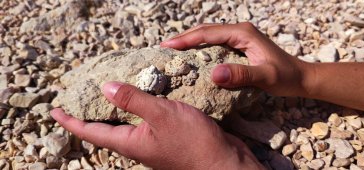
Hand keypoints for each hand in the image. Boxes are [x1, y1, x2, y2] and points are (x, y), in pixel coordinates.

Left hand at [51, 82, 263, 168]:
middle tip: (80, 96)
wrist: (223, 162)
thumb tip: (106, 88)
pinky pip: (146, 119)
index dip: (71, 121)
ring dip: (115, 108)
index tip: (55, 111)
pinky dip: (139, 106)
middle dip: (90, 113)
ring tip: (109, 91)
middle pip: (106, 128)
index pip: (91, 132)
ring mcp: (153, 140)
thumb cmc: (193, 143)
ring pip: (126, 122)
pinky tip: (146, 94)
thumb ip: (134, 101)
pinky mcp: (168, 135)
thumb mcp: (161, 116)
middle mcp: (137, 143)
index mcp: (130, 142)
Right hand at [161, 22, 312, 96]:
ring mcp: (240, 37)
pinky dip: (201, 47)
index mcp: (243, 34)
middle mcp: (240, 31)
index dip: (187, 40)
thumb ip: (242, 74)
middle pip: (206, 30)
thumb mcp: (266, 77)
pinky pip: (215, 43)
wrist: (300, 78)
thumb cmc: (285, 77)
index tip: (167, 46)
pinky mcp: (240, 45)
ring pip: (209, 35)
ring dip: (191, 41)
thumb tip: (214, 74)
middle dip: (184, 37)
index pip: (209, 33)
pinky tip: (192, 55)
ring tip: (173, 49)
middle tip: (164, 47)